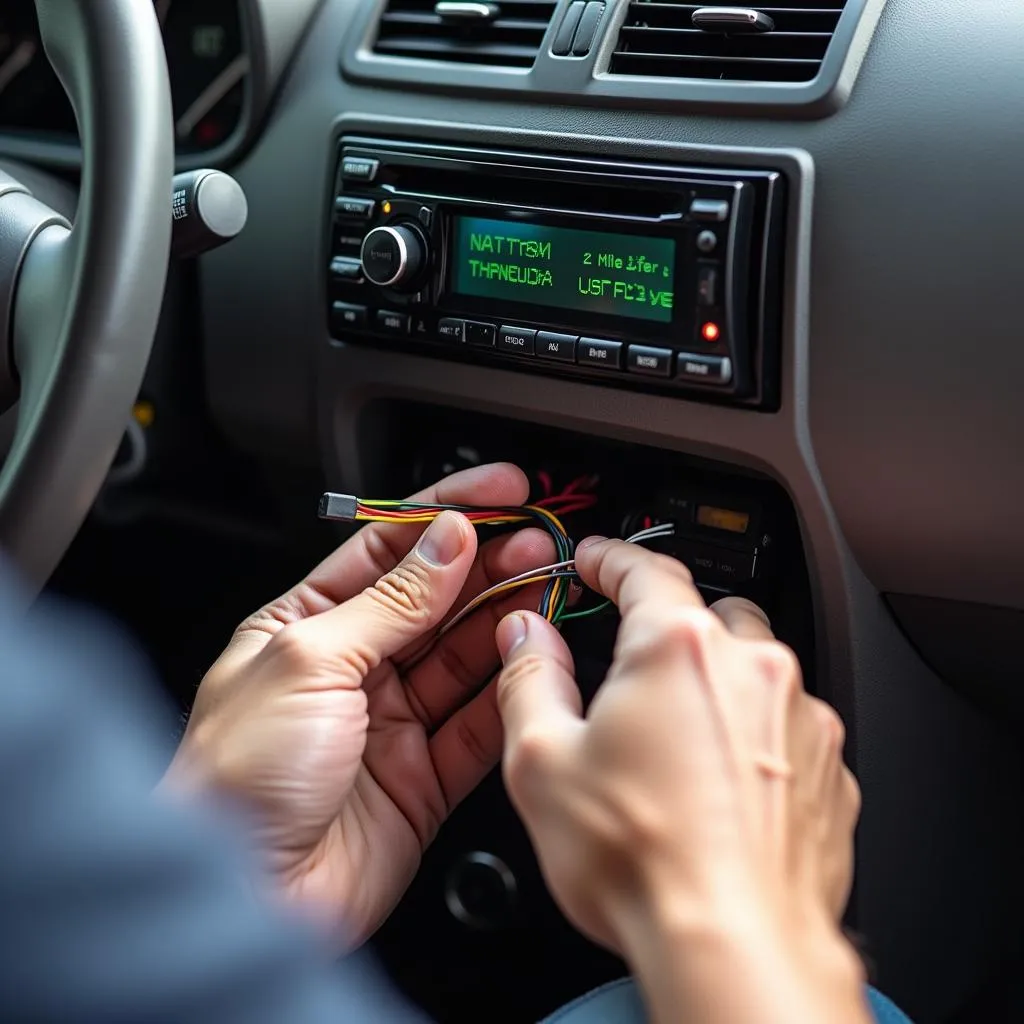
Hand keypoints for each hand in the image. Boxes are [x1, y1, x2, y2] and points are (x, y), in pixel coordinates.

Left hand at [163, 464, 554, 946]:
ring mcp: (392, 723)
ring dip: (507, 615)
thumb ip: (390, 602)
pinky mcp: (425, 777)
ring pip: (465, 653)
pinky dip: (511, 686)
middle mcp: (352, 670)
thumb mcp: (310, 661)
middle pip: (436, 598)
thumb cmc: (235, 780)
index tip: (499, 491)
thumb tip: (445, 541)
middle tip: (538, 538)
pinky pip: (481, 719)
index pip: (387, 549)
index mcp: (306, 626)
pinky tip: (534, 654)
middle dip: (488, 562)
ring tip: (547, 581)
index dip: (445, 514)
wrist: (246, 899)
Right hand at [496, 539, 864, 1022]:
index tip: (597, 559)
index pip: (645, 569)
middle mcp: (753, 667)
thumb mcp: (543, 762)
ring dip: (718, 683)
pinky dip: (756, 736)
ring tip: (676, 747)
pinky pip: (789, 724)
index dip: (612, 557)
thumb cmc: (642, 861)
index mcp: (678, 648)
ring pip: (756, 667)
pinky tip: (720, 786)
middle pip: (711, 611)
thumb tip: (525, 635)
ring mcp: (801, 718)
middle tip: (635, 670)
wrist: (736, 948)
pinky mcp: (831, 769)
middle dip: (672, 626)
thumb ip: (530, 679)